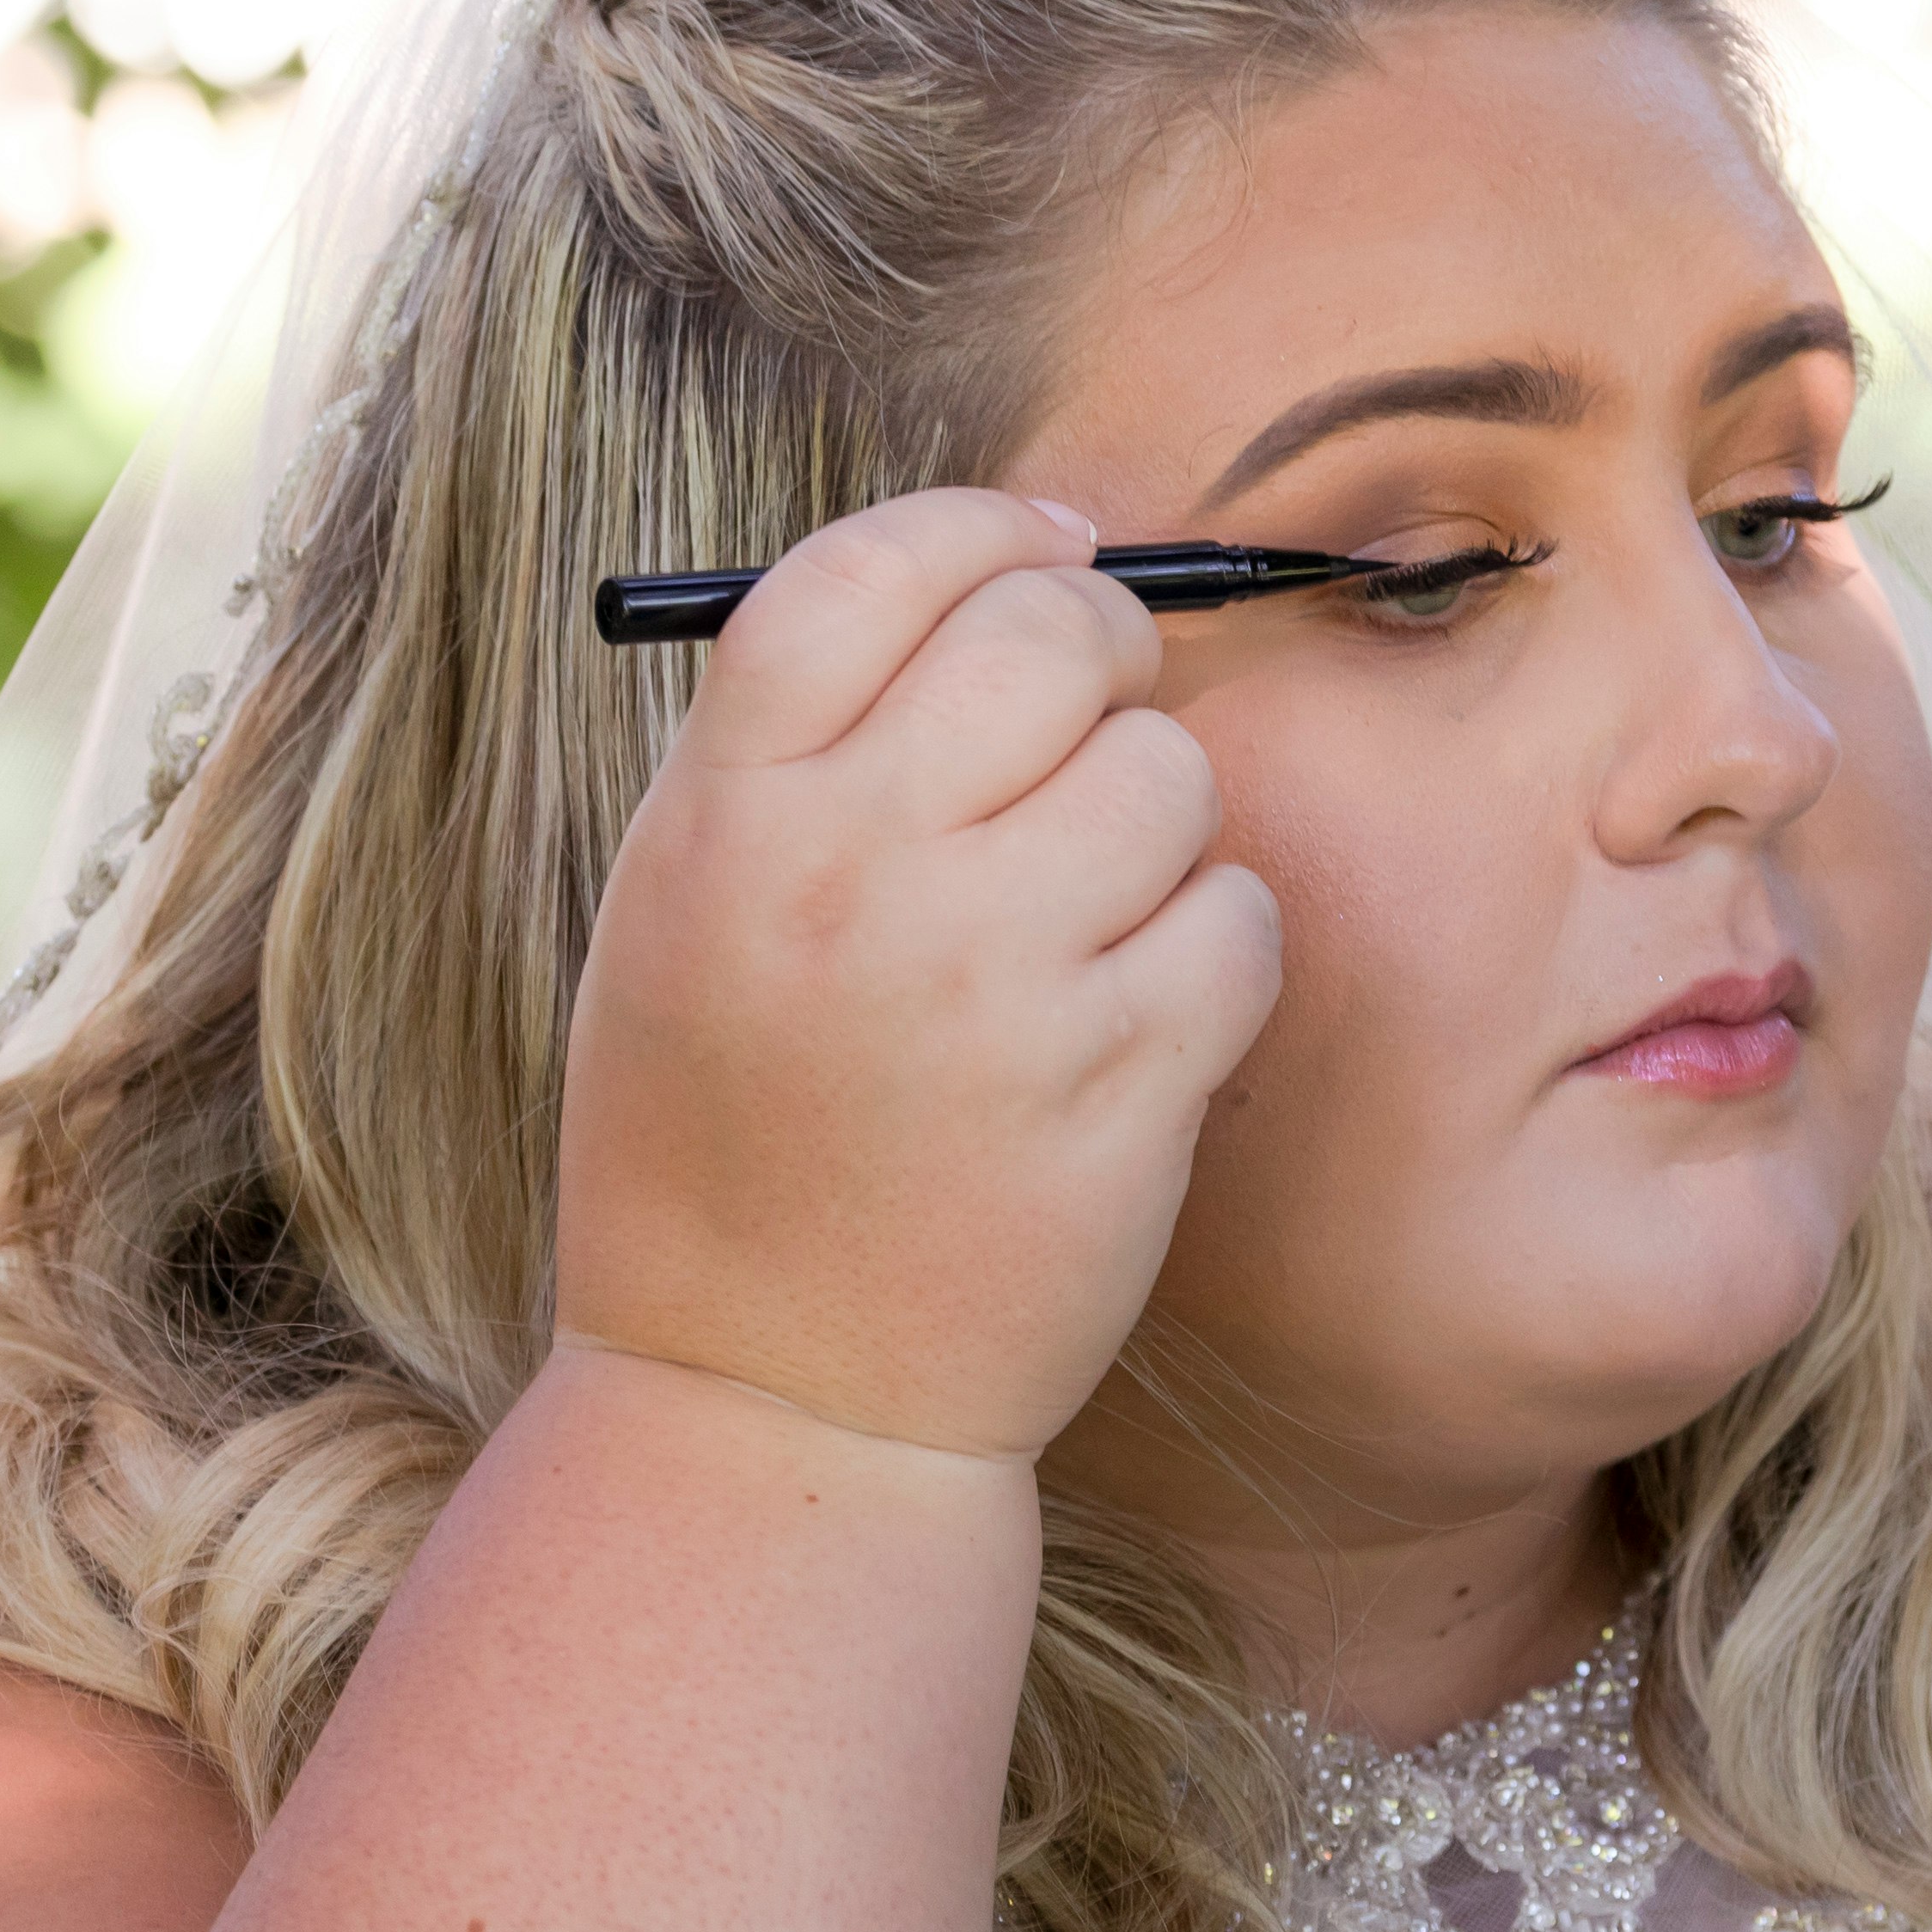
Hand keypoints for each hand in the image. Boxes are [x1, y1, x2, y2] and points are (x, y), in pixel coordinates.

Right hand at [553, 488, 1282, 1462]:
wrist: (773, 1399)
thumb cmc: (731, 1142)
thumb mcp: (688, 913)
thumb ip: (811, 744)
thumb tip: (1006, 568)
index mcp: (727, 814)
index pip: (870, 569)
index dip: (986, 532)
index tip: (1050, 547)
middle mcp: (855, 873)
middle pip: (1045, 635)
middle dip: (1104, 650)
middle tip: (1100, 715)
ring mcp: (994, 980)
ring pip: (1169, 774)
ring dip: (1163, 825)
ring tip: (1092, 920)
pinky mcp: (1118, 1083)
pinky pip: (1243, 919)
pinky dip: (1221, 952)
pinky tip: (1148, 1014)